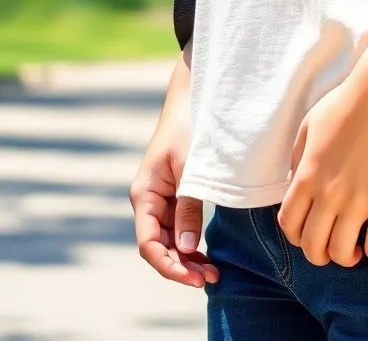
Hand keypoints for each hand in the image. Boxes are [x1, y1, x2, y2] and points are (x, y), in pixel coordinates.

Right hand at [129, 53, 219, 288]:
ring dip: (188, 258)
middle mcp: (148, 200)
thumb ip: (188, 205)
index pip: (150, 243)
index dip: (170, 265)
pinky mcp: (174, 194)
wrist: (193, 96)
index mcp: (145, 194)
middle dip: (182, 267)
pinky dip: (191, 243)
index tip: (195, 277)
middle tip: (212, 279)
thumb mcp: (191, 167)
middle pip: (160, 246)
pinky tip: (206, 255)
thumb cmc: (190, 127)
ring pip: (170, 240)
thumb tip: (187, 247)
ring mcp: (161, 198)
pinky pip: (178, 227)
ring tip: (214, 273)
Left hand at [277, 61, 367, 268]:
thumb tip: (293, 185)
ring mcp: (357, 201)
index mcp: (305, 175)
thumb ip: (297, 159)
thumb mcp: (309, 126)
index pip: (288, 225)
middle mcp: (327, 194)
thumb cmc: (347, 103)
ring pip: (342, 253)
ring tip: (357, 248)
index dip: (297, 236)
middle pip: (312, 247)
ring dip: (347, 258)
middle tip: (333, 246)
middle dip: (320, 255)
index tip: (310, 232)